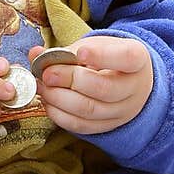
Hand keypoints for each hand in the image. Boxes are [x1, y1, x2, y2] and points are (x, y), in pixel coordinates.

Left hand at [27, 35, 152, 135]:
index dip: (102, 56)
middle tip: (48, 74)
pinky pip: (80, 126)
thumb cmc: (108, 59)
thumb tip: (35, 54)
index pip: (127, 58)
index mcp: (137, 60)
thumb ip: (66, 49)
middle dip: (70, 80)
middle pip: (103, 88)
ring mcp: (122, 111)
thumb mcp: (95, 46)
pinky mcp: (106, 126)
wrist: (125, 81)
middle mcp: (134, 88)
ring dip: (59, 98)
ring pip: (89, 110)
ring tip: (43, 86)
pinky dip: (59, 114)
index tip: (80, 53)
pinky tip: (48, 101)